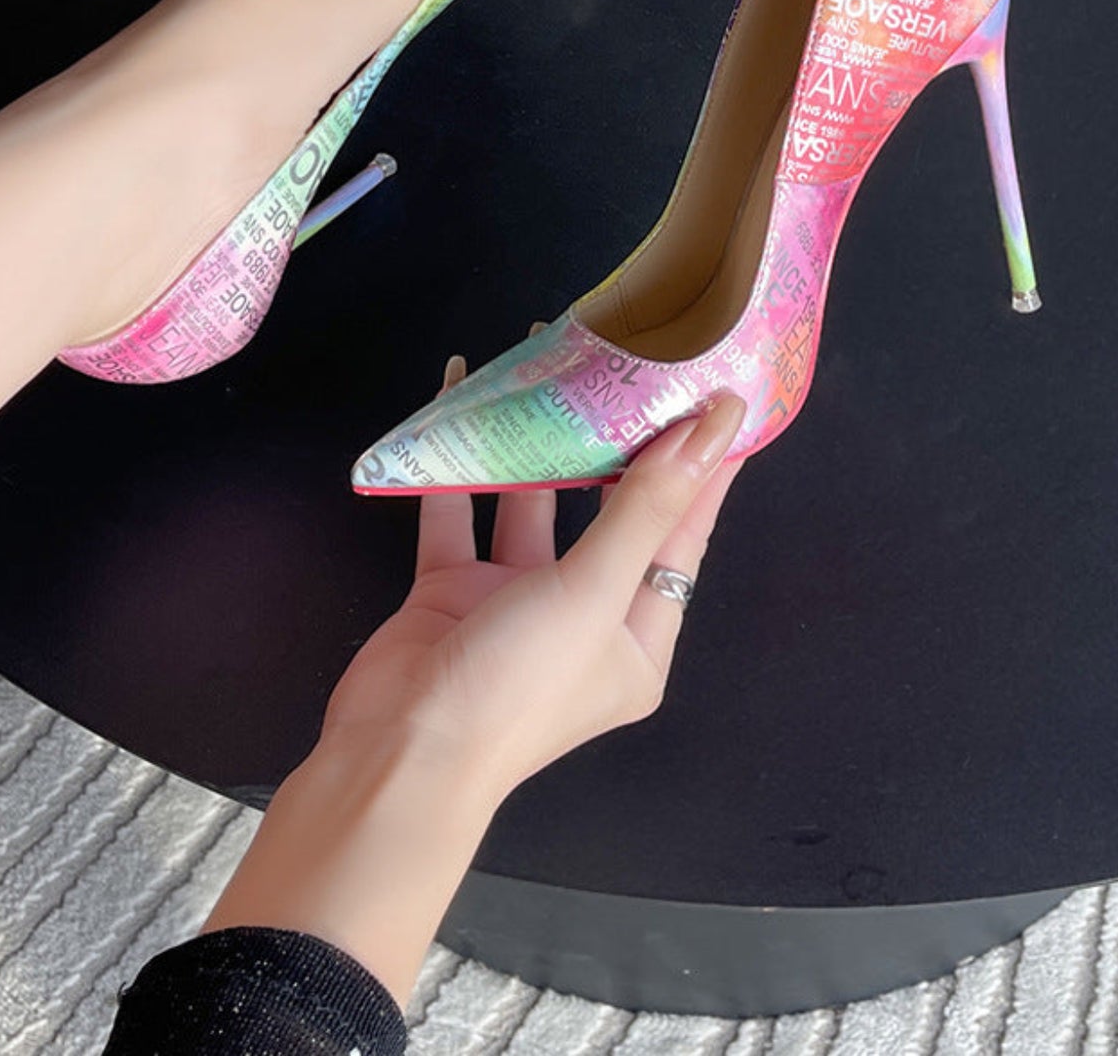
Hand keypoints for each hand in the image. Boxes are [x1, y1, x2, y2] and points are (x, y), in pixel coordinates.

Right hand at [203, 356, 748, 1001]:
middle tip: (630, 361)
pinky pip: (460, 510)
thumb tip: (712, 427)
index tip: (719, 394)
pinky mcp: (451, 589)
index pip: (682, 535)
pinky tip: (456, 395)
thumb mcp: (594, 593)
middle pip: (610, 513)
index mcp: (637, 639)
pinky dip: (459, 459)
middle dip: (616, 441)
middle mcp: (583, 618)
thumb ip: (645, 505)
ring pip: (534, 503)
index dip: (702, 466)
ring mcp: (513, 602)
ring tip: (546, 361)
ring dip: (538, 441)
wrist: (398, 756)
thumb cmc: (519, 685)